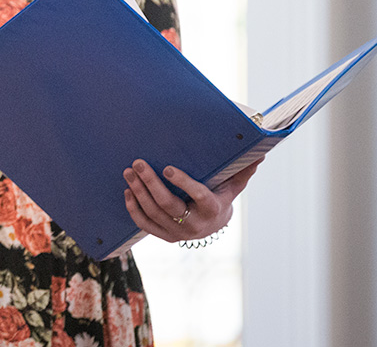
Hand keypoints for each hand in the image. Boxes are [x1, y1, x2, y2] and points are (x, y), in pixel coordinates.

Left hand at [122, 158, 261, 242]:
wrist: (212, 225)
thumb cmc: (220, 197)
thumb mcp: (232, 185)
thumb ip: (242, 171)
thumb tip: (260, 153)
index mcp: (213, 209)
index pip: (199, 196)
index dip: (183, 183)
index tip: (167, 168)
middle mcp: (195, 224)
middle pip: (168, 204)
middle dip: (150, 183)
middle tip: (138, 164)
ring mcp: (178, 232)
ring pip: (153, 212)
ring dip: (138, 191)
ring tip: (129, 172)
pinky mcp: (165, 236)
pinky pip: (144, 225)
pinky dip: (133, 208)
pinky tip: (128, 191)